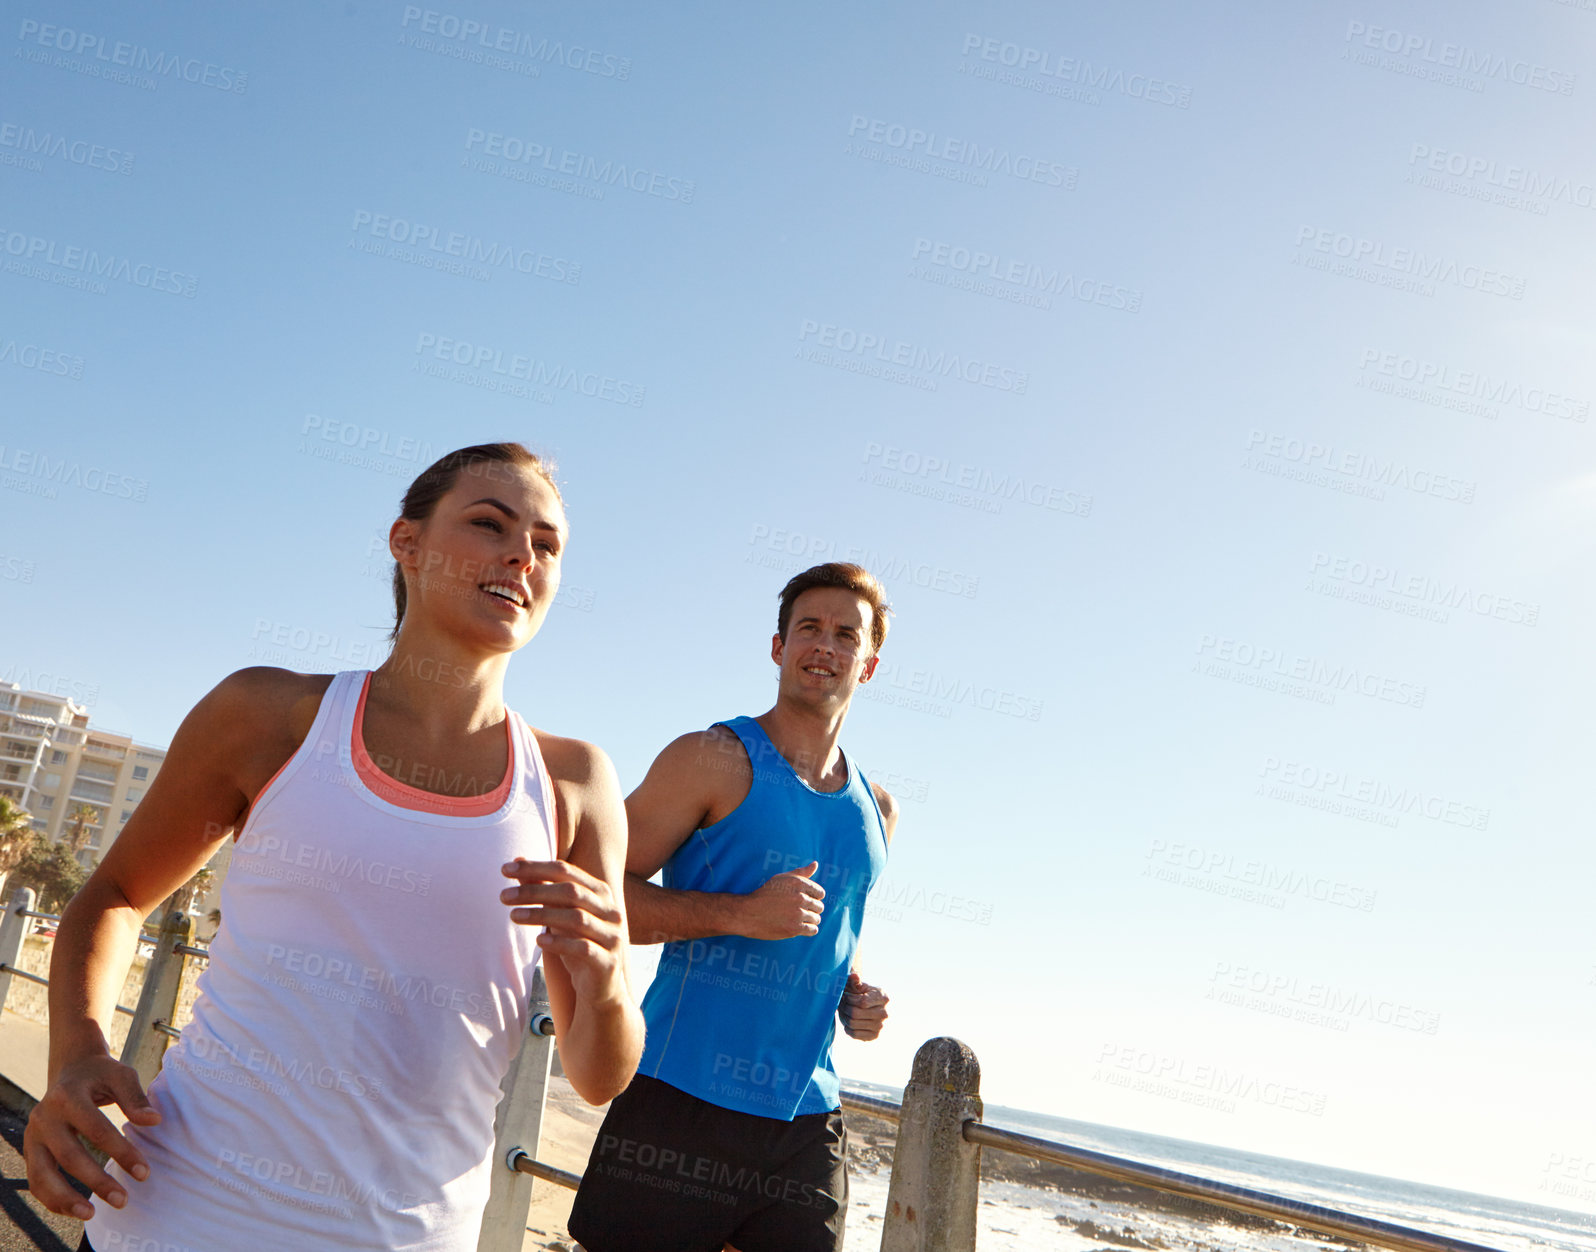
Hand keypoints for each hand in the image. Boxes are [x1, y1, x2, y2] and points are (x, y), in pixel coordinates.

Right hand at [24, 1053, 159, 1218]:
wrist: (72, 1070)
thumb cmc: (101, 1074)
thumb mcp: (120, 1075)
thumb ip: (135, 1097)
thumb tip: (154, 1121)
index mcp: (67, 1096)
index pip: (96, 1130)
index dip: (121, 1152)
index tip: (144, 1172)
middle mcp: (44, 1117)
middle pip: (69, 1156)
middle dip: (96, 1181)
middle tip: (123, 1200)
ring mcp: (33, 1136)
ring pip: (43, 1175)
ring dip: (66, 1199)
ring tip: (92, 1214)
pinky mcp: (31, 1150)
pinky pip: (37, 1181)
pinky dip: (53, 1199)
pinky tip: (77, 1209)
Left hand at [501, 859, 626, 1001]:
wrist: (601, 988)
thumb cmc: (577, 945)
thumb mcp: (558, 915)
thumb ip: (542, 888)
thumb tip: (516, 860)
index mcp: (600, 893)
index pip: (566, 871)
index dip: (535, 867)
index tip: (505, 870)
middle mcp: (611, 910)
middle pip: (571, 892)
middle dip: (535, 891)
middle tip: (503, 896)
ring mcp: (612, 936)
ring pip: (577, 918)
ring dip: (541, 915)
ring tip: (513, 916)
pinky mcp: (608, 962)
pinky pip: (583, 949)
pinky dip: (560, 943)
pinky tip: (539, 941)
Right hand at [737, 860, 824, 939]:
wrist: (748, 913)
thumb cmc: (765, 894)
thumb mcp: (781, 879)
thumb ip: (801, 872)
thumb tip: (816, 864)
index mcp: (798, 883)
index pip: (820, 893)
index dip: (812, 898)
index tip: (802, 901)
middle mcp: (800, 897)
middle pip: (819, 907)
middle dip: (811, 910)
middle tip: (797, 911)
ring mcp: (798, 914)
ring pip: (816, 919)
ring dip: (809, 920)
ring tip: (796, 919)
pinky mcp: (794, 928)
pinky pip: (813, 930)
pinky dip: (808, 929)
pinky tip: (798, 926)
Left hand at [839, 971, 888, 1040]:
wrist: (866, 1007)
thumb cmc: (860, 993)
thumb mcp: (858, 984)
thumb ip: (854, 979)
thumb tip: (854, 976)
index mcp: (883, 997)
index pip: (862, 1002)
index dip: (849, 999)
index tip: (846, 996)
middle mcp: (884, 1013)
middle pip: (855, 1013)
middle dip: (845, 1007)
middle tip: (842, 1004)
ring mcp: (880, 1026)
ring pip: (852, 1023)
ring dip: (844, 1017)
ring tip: (844, 1011)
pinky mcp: (874, 1036)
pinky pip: (854, 1034)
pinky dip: (847, 1027)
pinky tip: (849, 1021)